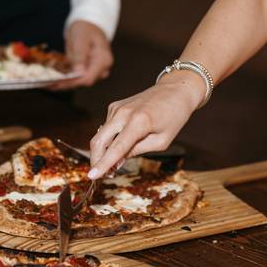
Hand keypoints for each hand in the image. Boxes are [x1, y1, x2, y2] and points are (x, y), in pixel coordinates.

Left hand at [51, 21, 112, 89]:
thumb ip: (80, 55)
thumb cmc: (86, 29)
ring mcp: (93, 72)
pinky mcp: (85, 72)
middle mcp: (100, 70)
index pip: (88, 78)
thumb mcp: (81, 39)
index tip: (57, 82)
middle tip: (45, 83)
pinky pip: (74, 78)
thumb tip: (79, 73)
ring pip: (76, 82)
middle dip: (64, 83)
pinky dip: (62, 79)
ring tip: (44, 82)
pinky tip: (49, 80)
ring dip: (61, 83)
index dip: (72, 82)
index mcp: (103, 60)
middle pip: (81, 82)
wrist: (88, 26)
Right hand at [88, 71, 206, 178]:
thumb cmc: (173, 117)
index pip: (116, 147)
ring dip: (103, 151)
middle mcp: (123, 113)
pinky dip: (109, 139)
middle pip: (99, 141)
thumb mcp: (161, 141)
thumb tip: (116, 162)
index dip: (103, 164)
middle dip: (96, 160)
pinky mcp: (114, 106)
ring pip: (100, 135)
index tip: (91, 176)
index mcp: (139, 121)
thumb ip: (137, 151)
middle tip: (103, 175)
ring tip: (116, 162)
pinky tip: (122, 142)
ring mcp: (117, 108)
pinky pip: (107, 128)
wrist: (175, 90)